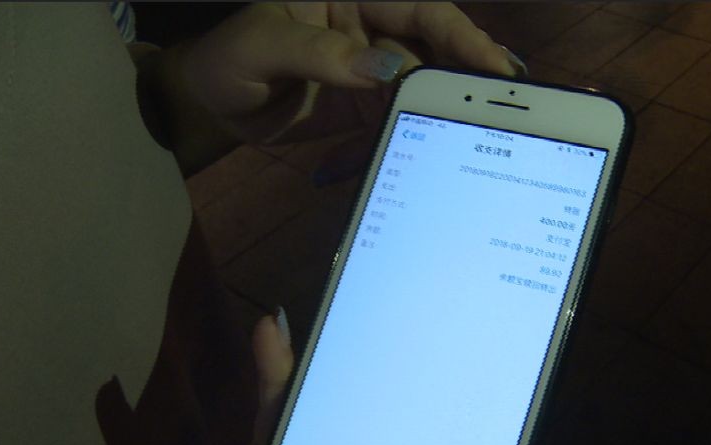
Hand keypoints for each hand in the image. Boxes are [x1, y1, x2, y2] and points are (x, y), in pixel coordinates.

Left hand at [159, 3, 526, 145]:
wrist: (203, 104)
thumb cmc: (227, 59)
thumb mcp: (265, 45)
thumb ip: (323, 53)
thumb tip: (388, 69)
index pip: (420, 10)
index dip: (462, 35)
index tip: (497, 65)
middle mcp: (370, 30)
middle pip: (433, 49)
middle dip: (468, 76)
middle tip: (506, 109)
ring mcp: (368, 71)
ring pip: (420, 89)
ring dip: (443, 113)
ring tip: (477, 139)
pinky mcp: (361, 108)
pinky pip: (393, 123)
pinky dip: (403, 142)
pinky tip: (420, 162)